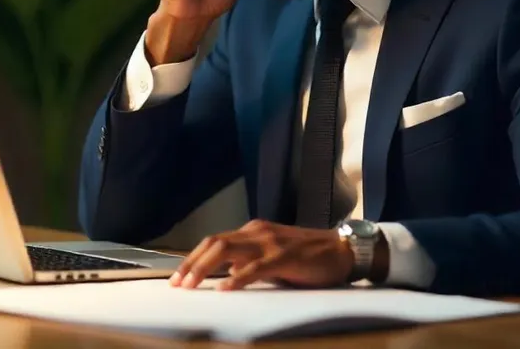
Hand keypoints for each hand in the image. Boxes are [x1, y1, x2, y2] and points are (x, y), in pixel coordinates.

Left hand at [168, 220, 354, 290]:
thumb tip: (226, 274)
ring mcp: (271, 242)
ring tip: (190, 285)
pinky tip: (224, 288)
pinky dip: (236, 277)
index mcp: (253, 231)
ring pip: (228, 250)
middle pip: (214, 243)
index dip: (193, 258)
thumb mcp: (273, 256)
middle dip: (191, 263)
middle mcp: (258, 232)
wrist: (342, 250)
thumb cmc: (309, 257)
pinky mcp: (285, 257)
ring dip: (205, 268)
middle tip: (177, 283)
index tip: (178, 277)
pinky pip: (255, 267)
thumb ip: (251, 262)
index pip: (214, 242)